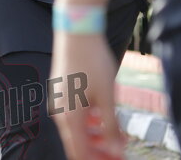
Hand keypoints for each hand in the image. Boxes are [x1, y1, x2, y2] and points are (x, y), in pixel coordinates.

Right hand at [50, 32, 124, 159]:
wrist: (76, 33)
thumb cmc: (92, 63)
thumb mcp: (108, 97)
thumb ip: (111, 127)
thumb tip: (116, 150)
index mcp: (70, 118)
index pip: (80, 154)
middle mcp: (60, 113)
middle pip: (78, 144)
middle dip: (100, 152)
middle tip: (120, 153)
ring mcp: (59, 102)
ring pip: (77, 130)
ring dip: (96, 138)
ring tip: (118, 136)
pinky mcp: (62, 93)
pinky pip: (75, 116)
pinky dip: (90, 123)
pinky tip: (104, 117)